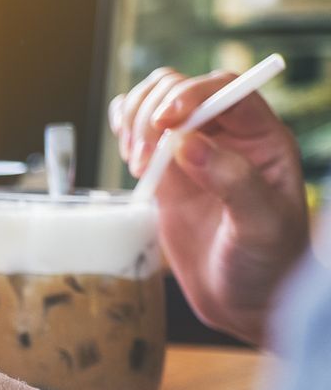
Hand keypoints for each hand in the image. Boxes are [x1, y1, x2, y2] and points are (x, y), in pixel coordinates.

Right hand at [111, 67, 309, 344]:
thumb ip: (233, 181)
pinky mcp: (166, 172)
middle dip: (153, 114)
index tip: (164, 122)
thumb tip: (189, 144)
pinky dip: (123, 130)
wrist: (245, 300)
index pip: (224, 90)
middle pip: (181, 89)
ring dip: (135, 122)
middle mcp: (228, 137)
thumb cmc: (268, 265)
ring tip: (137, 164)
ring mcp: (193, 152)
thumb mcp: (261, 227)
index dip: (190, 95)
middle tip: (143, 159)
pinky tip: (126, 155)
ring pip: (155, 102)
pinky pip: (139, 130)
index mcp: (262, 139)